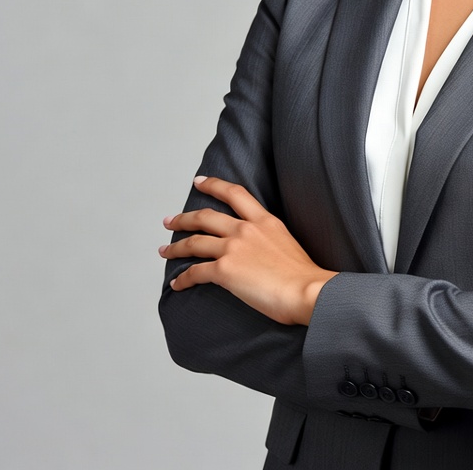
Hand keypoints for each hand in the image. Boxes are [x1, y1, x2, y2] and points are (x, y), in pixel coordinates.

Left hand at [159, 175, 336, 325]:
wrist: (306, 290)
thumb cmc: (303, 275)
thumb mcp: (287, 242)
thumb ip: (269, 238)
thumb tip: (261, 249)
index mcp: (264, 220)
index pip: (235, 194)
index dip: (214, 185)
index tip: (199, 181)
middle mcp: (246, 229)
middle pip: (205, 216)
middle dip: (183, 218)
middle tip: (170, 220)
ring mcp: (233, 248)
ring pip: (194, 242)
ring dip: (175, 247)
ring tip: (165, 250)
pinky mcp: (224, 270)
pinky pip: (195, 272)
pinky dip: (182, 279)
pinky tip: (177, 284)